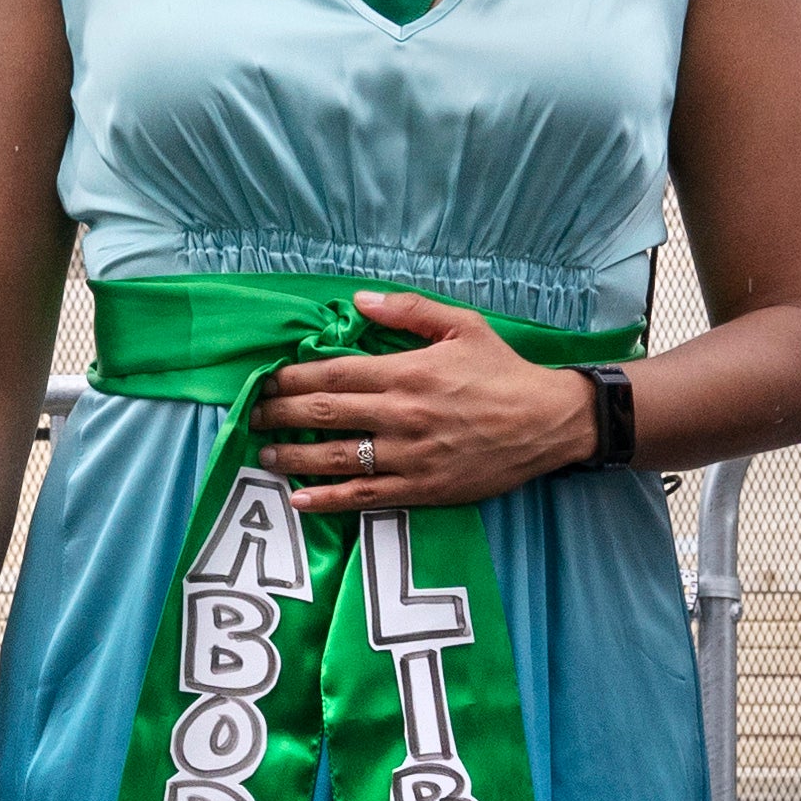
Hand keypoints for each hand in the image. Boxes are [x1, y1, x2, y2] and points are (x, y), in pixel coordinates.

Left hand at [249, 291, 595, 517]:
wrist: (548, 423)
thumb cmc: (503, 372)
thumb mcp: (462, 326)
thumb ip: (409, 310)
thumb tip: (358, 301)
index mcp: (407, 373)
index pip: (334, 375)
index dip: (293, 378)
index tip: (267, 379)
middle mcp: (401, 415)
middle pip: (325, 415)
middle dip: (281, 413)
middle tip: (253, 413)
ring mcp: (409, 456)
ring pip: (336, 458)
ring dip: (293, 455)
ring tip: (264, 452)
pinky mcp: (421, 488)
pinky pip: (364, 496)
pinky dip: (327, 499)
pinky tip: (299, 498)